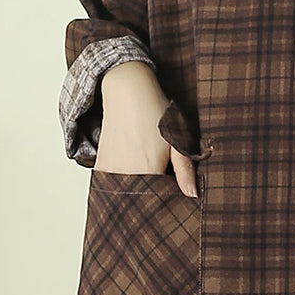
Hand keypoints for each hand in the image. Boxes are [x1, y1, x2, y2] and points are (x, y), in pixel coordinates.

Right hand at [95, 62, 197, 197]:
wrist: (127, 91)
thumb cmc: (155, 112)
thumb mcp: (177, 140)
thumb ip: (185, 171)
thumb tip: (193, 195)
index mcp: (147, 170)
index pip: (158, 202)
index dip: (168, 204)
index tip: (175, 202)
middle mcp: (125, 174)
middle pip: (141, 201)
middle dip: (152, 202)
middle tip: (163, 191)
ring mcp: (109, 171)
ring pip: (127, 194)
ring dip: (138, 194)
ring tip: (148, 181)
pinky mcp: (101, 166)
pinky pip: (113, 186)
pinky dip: (124, 186)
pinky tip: (134, 175)